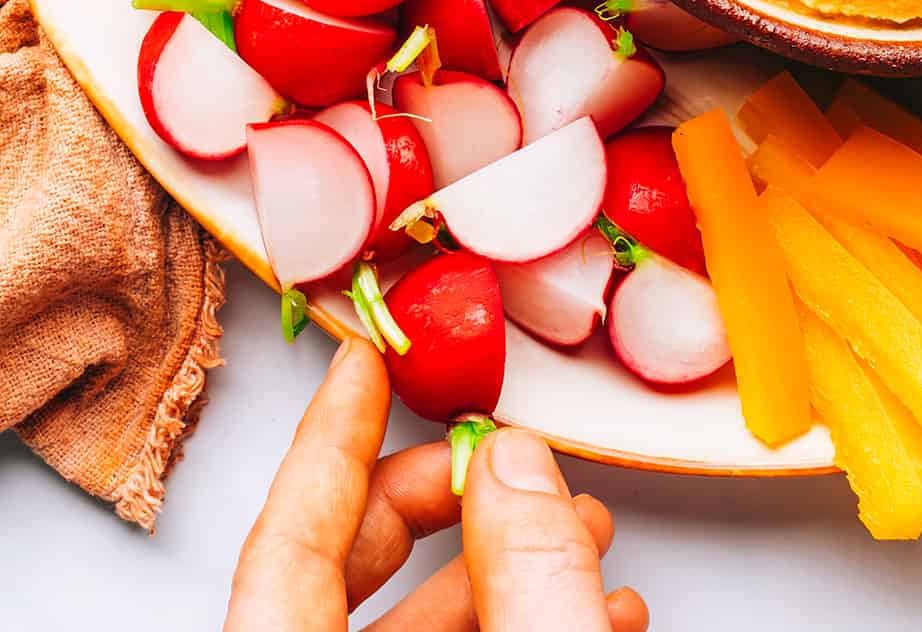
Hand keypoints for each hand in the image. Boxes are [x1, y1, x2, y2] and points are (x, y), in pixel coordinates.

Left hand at [225, 338, 647, 631]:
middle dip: (438, 499)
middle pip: (338, 574)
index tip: (361, 361)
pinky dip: (511, 625)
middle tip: (498, 454)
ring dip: (499, 569)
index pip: (286, 544)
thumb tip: (511, 467)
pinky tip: (588, 609)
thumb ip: (530, 573)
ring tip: (582, 534)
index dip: (330, 437)